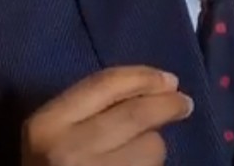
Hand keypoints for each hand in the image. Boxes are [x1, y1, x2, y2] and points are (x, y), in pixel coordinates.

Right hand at [22, 65, 193, 165]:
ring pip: (149, 148)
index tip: (169, 79)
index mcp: (48, 123)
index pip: (105, 84)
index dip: (144, 76)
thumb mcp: (56, 131)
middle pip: (136, 114)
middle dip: (167, 105)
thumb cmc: (51, 164)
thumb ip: (90, 107)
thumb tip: (158, 86)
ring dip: (154, 145)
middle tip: (184, 104)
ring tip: (140, 152)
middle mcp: (69, 150)